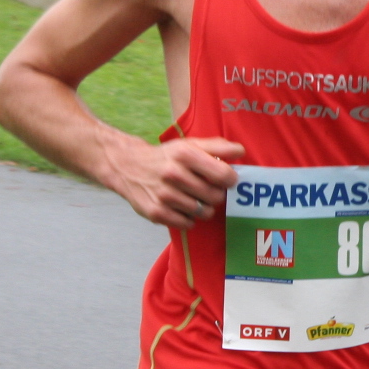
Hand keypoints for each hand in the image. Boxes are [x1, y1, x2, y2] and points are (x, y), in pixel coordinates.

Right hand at [104, 135, 244, 229]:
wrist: (128, 166)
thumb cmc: (167, 157)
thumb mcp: (190, 145)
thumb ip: (217, 146)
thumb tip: (240, 151)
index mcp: (185, 154)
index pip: (224, 175)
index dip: (230, 179)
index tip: (225, 179)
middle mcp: (173, 174)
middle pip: (215, 196)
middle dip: (215, 194)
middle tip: (206, 189)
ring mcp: (163, 195)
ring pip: (203, 212)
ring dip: (203, 207)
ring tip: (192, 197)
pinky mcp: (155, 212)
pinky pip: (187, 224)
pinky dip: (188, 219)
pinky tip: (181, 207)